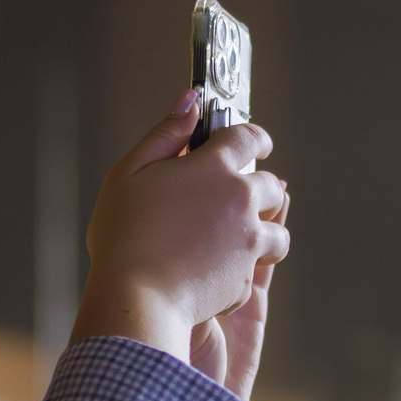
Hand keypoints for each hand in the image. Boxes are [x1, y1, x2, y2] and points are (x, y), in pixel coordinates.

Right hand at [75, 92, 290, 365]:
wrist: (136, 298)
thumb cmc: (124, 235)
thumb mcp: (130, 174)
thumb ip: (165, 135)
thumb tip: (190, 101)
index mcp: (214, 167)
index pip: (249, 137)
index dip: (255, 138)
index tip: (256, 144)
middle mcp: (241, 200)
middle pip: (270, 184)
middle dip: (258, 188)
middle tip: (234, 198)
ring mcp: (249, 241)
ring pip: (276, 231)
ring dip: (263, 231)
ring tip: (237, 239)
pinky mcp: (249, 279)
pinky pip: (256, 268)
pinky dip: (242, 268)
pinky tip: (215, 271)